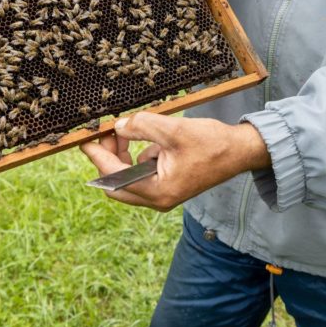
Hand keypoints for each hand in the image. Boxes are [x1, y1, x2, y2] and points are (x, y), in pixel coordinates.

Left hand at [80, 113, 271, 211]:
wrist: (240, 151)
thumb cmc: (212, 143)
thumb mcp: (174, 130)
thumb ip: (142, 127)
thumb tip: (119, 126)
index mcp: (157, 192)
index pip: (114, 176)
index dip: (98, 156)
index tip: (85, 140)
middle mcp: (157, 199)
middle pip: (116, 185)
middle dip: (106, 159)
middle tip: (104, 134)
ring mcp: (162, 194)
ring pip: (127, 179)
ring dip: (121, 156)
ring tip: (124, 131)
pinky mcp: (167, 185)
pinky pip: (140, 173)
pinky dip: (135, 157)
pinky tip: (145, 139)